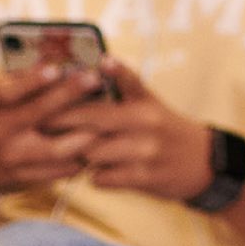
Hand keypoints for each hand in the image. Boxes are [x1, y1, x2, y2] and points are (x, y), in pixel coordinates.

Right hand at [0, 67, 102, 194]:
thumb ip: (19, 81)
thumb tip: (57, 60)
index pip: (9, 92)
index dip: (32, 81)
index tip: (55, 68)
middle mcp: (0, 133)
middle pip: (38, 114)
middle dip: (68, 95)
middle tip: (93, 79)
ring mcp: (14, 159)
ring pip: (57, 147)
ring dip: (85, 131)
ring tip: (106, 113)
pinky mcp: (26, 179)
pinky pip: (61, 170)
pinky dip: (81, 155)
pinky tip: (98, 142)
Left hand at [52, 61, 217, 202]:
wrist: (204, 163)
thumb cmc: (167, 129)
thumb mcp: (151, 102)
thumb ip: (126, 86)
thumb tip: (96, 67)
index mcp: (144, 100)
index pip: (109, 85)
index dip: (81, 84)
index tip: (54, 84)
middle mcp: (146, 122)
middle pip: (93, 119)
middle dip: (62, 122)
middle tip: (40, 124)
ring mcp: (145, 151)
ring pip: (93, 152)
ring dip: (79, 154)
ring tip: (71, 152)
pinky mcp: (144, 177)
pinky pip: (103, 178)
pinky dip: (96, 177)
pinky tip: (98, 173)